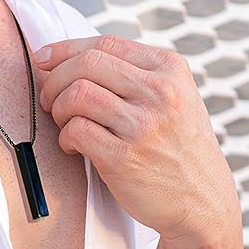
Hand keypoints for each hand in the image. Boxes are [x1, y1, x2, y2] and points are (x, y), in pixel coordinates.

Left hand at [34, 34, 241, 248]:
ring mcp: (145, 125)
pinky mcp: (126, 158)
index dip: (65, 50)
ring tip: (64, 122)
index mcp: (170, 69)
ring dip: (58, 108)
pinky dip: (65, 136)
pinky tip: (73, 145)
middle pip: (86, 64)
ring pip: (77, 94)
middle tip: (49, 98)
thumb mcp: (175, 97)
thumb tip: (66, 56)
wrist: (204, 204)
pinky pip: (76, 130)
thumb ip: (133, 74)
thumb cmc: (177, 147)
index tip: (44, 59)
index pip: (105, 44)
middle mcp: (161, 92)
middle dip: (55, 79)